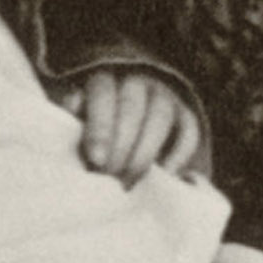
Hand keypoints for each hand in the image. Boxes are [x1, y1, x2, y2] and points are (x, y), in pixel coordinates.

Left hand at [55, 63, 208, 181]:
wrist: (122, 131)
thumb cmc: (90, 133)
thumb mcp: (75, 127)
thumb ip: (73, 129)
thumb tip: (74, 137)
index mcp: (102, 80)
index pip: (102, 94)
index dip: (100, 128)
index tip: (96, 161)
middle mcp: (135, 81)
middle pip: (132, 107)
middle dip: (122, 146)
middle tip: (111, 177)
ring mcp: (164, 95)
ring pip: (161, 115)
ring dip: (145, 152)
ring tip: (129, 182)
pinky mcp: (185, 115)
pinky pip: (189, 131)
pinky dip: (178, 155)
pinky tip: (163, 177)